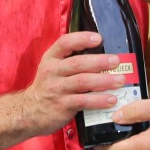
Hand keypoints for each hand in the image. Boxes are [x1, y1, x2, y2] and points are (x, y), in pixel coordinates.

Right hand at [0, 32, 127, 149]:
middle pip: (77, 63)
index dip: (81, 39)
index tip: (98, 38)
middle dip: (99, 61)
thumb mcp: (53, 69)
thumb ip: (70, 61)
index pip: (65, 43)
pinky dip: (99, 100)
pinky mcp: (62, 105)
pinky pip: (83, 101)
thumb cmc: (48, 87)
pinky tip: (111, 99)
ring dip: (103, 80)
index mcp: (51, 59)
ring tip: (120, 80)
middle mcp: (52, 71)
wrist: (29, 111)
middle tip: (116, 61)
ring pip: (82, 82)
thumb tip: (102, 54)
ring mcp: (56, 89)